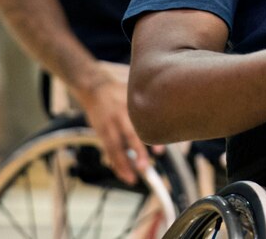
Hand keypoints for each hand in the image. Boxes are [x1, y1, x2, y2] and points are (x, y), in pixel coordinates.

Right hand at [73, 66, 150, 184]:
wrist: (95, 87)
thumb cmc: (121, 92)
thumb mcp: (135, 94)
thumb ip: (149, 107)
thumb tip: (170, 124)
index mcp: (131, 105)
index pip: (143, 123)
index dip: (151, 137)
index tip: (160, 151)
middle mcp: (119, 115)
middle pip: (129, 135)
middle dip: (137, 152)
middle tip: (144, 167)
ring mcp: (108, 125)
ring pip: (114, 147)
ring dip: (123, 164)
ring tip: (132, 178)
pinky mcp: (100, 132)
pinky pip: (108, 150)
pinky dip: (115, 163)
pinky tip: (123, 173)